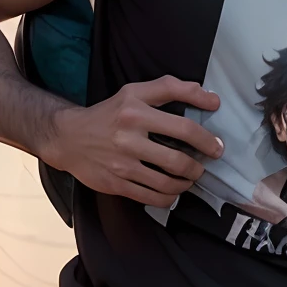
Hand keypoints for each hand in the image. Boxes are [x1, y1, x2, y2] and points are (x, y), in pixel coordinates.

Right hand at [41, 76, 222, 206]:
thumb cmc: (109, 113)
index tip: (218, 144)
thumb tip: (208, 96)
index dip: (206, 137)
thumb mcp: (134, 92)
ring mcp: (122, 164)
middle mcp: (129, 138)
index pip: (183, 126)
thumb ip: (169, 88)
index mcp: (136, 111)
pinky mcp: (116, 184)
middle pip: (178, 160)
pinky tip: (174, 191)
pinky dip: (170, 197)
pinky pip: (153, 197)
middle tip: (206, 163)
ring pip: (168, 183)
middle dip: (199, 166)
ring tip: (191, 177)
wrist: (68, 138)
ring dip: (187, 182)